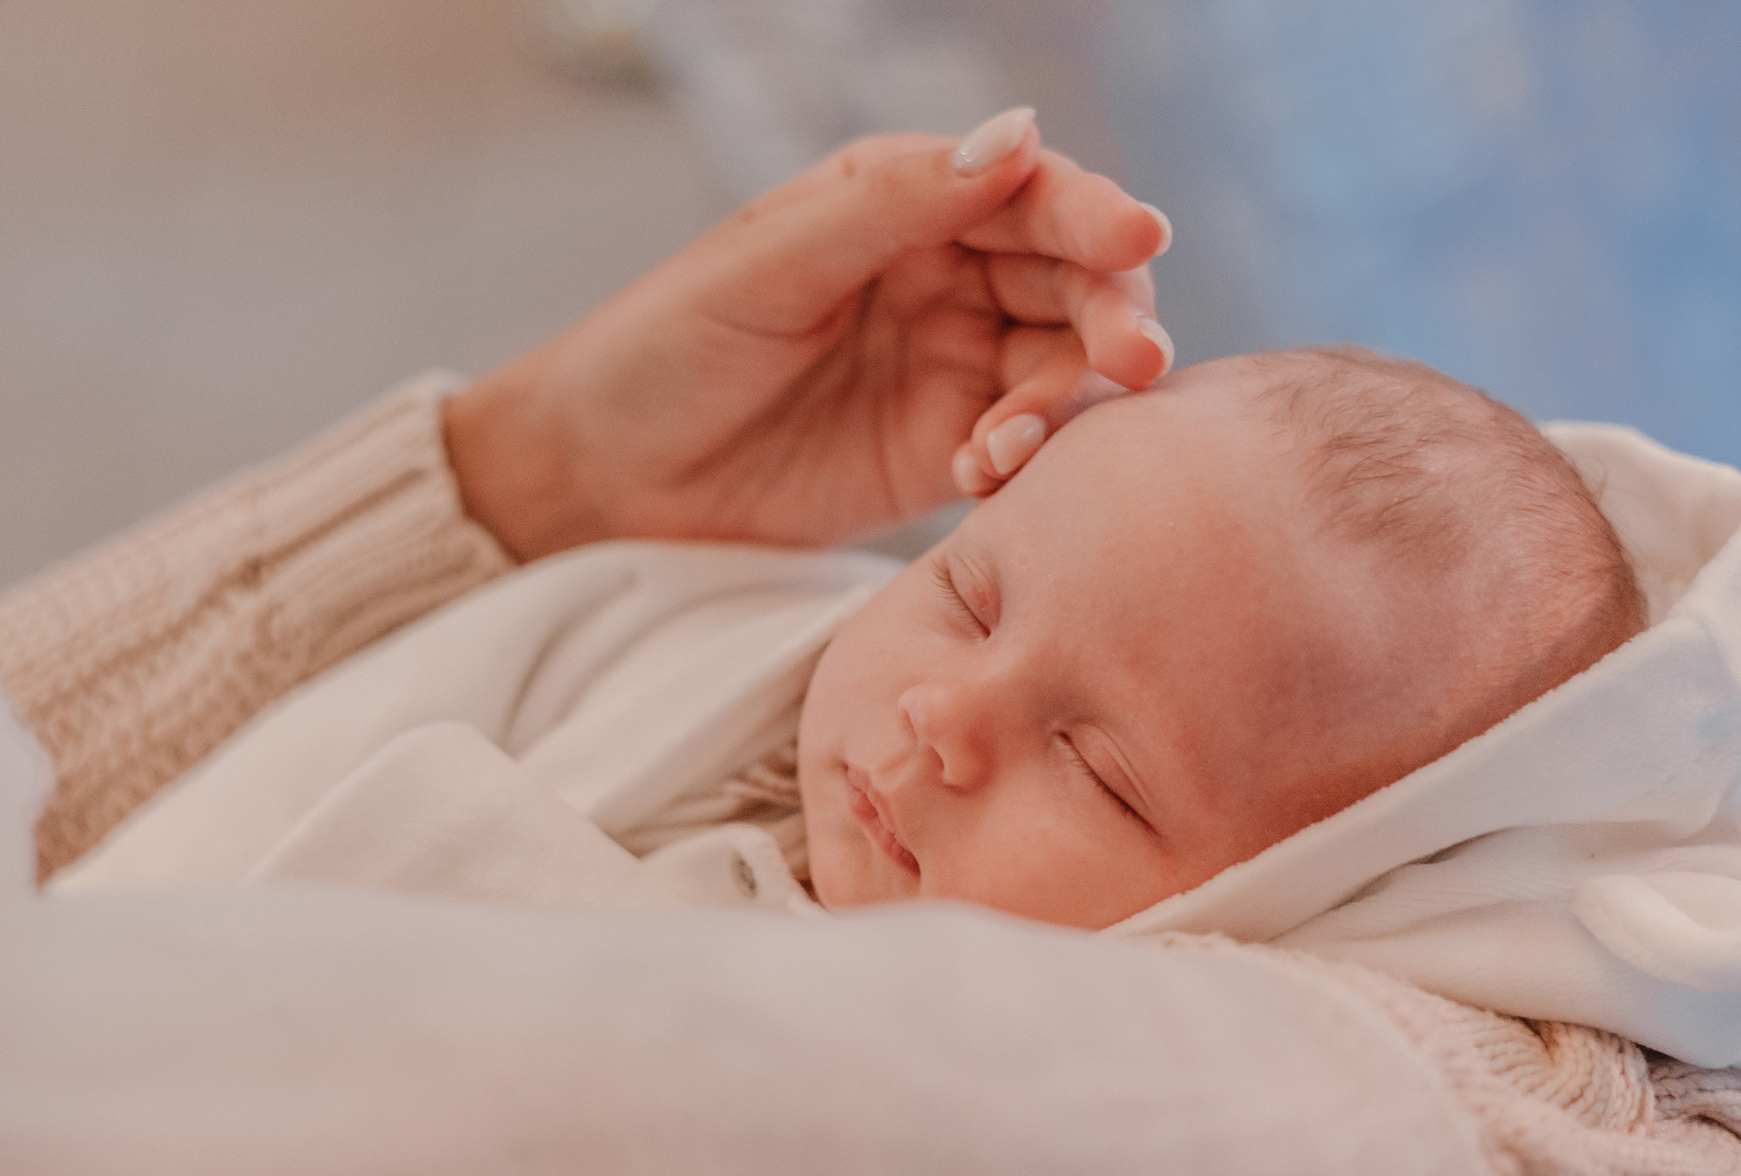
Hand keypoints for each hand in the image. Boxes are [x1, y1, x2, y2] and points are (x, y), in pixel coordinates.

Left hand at [445, 108, 1171, 560]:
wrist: (604, 475)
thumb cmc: (665, 346)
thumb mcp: (769, 264)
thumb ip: (893, 206)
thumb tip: (1019, 135)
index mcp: (902, 202)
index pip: (1028, 194)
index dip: (1091, 213)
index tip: (1137, 239)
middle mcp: (944, 275)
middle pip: (1070, 281)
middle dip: (1111, 316)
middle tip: (1135, 360)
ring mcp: (948, 365)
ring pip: (1059, 368)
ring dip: (1063, 402)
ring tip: (1009, 444)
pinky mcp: (940, 453)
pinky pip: (1019, 447)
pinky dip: (1021, 460)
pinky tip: (979, 475)